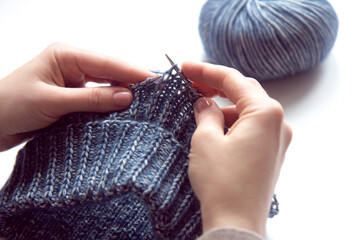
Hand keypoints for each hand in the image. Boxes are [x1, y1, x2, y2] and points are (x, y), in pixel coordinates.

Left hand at [0, 43, 152, 150]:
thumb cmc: (10, 106)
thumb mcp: (52, 101)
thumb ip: (91, 99)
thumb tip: (127, 96)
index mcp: (65, 55)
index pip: (107, 62)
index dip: (133, 71)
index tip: (156, 82)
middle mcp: (71, 64)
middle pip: (110, 72)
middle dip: (131, 83)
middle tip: (156, 97)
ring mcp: (72, 81)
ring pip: (105, 86)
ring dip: (121, 95)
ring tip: (145, 106)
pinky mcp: (72, 97)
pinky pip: (97, 99)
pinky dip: (109, 106)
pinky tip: (123, 113)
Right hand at [182, 62, 291, 236]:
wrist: (236, 223)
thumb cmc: (223, 183)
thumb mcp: (205, 140)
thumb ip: (205, 113)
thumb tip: (203, 103)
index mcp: (266, 113)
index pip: (233, 80)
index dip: (206, 71)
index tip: (185, 68)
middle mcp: (278, 123)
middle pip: (244, 93)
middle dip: (217, 88)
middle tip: (192, 85)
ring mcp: (277, 140)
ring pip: (246, 112)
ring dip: (223, 109)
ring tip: (199, 116)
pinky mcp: (271, 154)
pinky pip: (251, 129)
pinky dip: (232, 125)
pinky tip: (214, 132)